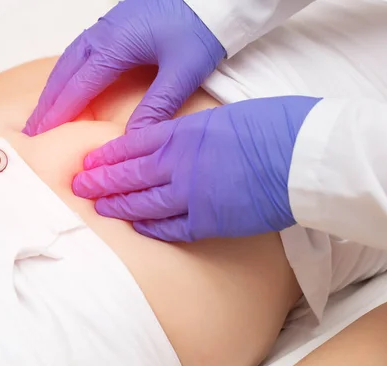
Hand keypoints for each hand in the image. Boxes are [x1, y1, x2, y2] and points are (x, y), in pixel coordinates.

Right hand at [23, 0, 224, 135]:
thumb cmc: (200, 26)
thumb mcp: (182, 71)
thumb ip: (157, 106)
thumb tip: (133, 139)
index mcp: (115, 46)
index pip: (78, 87)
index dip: (58, 114)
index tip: (40, 135)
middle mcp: (104, 34)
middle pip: (65, 72)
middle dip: (48, 102)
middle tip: (32, 127)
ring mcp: (108, 26)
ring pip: (70, 59)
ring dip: (56, 86)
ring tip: (46, 109)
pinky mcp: (117, 23)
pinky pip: (82, 50)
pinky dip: (69, 71)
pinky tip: (71, 81)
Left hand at [72, 96, 321, 241]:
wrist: (307, 153)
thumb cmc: (274, 125)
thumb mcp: (223, 117)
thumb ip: (191, 133)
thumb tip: (172, 143)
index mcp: (184, 133)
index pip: (132, 145)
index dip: (107, 156)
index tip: (89, 163)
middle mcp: (181, 164)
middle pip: (130, 175)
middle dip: (101, 182)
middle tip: (79, 188)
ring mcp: (194, 194)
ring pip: (144, 203)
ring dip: (119, 206)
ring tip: (99, 209)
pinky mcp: (212, 220)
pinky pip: (173, 228)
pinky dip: (152, 229)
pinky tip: (138, 229)